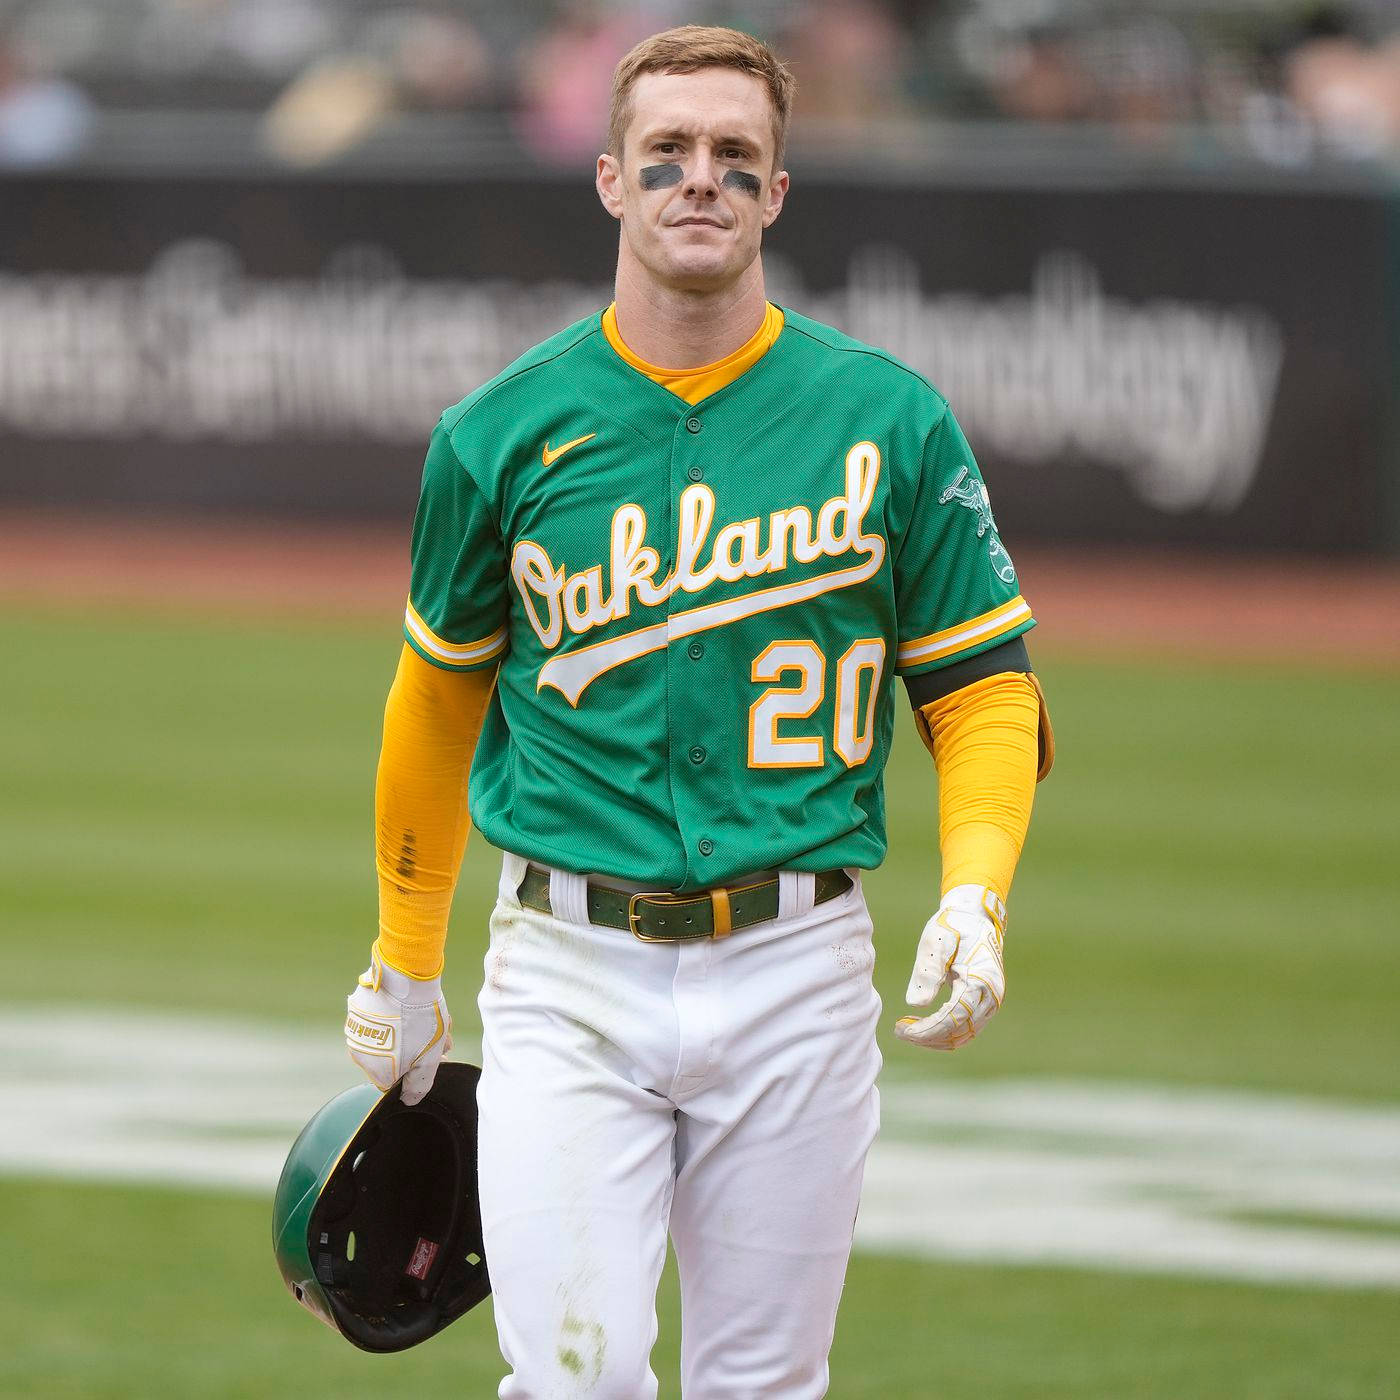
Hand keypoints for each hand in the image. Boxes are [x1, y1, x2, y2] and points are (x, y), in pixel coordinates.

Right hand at [345, 944, 450, 1103]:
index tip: (431, 1058)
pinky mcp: (358, 1008)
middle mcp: (359, 1053)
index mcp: (376, 1070)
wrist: (405, 977)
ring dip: (409, 1033)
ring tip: (431, 1018)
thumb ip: (419, 1084)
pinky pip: (378, 1018)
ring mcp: (356, 1029)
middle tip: (438, 1037)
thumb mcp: (429, 1057)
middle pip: (392, 1060)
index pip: (394, 1083)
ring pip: (387, 1038)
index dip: (415, 1073)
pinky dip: (394, 1015)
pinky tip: (413, 1005)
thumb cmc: (420, 1020)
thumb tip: (409, 1100)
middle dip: (416, 1051)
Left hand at [895, 885, 1005, 1051]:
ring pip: (964, 1035)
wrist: (974, 917)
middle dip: (928, 1036)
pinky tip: (922, 1027)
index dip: (927, 1029)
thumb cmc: (952, 926)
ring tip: (907, 1030)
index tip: (902, 1029)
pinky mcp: (985, 1003)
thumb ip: (927, 972)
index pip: (954, 1018)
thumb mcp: (935, 942)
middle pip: (960, 1031)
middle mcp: (992, 996)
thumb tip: (916, 1004)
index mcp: (981, 980)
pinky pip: (966, 1028)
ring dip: (935, 1038)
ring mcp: (991, 1001)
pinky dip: (944, 1033)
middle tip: (899, 1031)